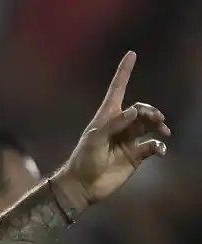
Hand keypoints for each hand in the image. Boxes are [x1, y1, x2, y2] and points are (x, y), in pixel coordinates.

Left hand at [56, 51, 169, 209]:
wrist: (83, 186)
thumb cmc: (84, 160)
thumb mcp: (95, 140)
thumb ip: (113, 124)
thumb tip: (134, 111)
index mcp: (107, 117)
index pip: (118, 89)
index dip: (124, 72)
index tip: (131, 54)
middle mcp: (120, 126)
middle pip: (142, 110)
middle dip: (151, 111)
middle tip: (156, 119)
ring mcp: (129, 140)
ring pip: (150, 125)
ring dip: (158, 125)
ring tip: (162, 131)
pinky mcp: (136, 156)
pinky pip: (153, 145)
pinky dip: (159, 145)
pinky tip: (159, 150)